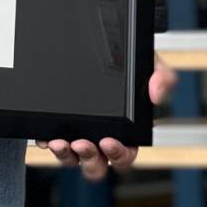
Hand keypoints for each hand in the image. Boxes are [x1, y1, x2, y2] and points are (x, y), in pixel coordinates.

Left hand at [36, 58, 177, 180]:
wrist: (100, 42)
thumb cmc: (127, 61)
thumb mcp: (150, 64)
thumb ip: (162, 77)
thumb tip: (156, 94)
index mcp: (127, 132)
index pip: (125, 155)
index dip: (118, 154)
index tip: (108, 141)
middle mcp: (102, 138)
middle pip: (97, 165)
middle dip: (90, 159)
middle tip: (82, 143)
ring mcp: (79, 134)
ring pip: (72, 160)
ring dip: (66, 155)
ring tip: (59, 142)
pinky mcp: (59, 127)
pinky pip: (51, 143)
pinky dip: (46, 142)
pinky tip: (45, 136)